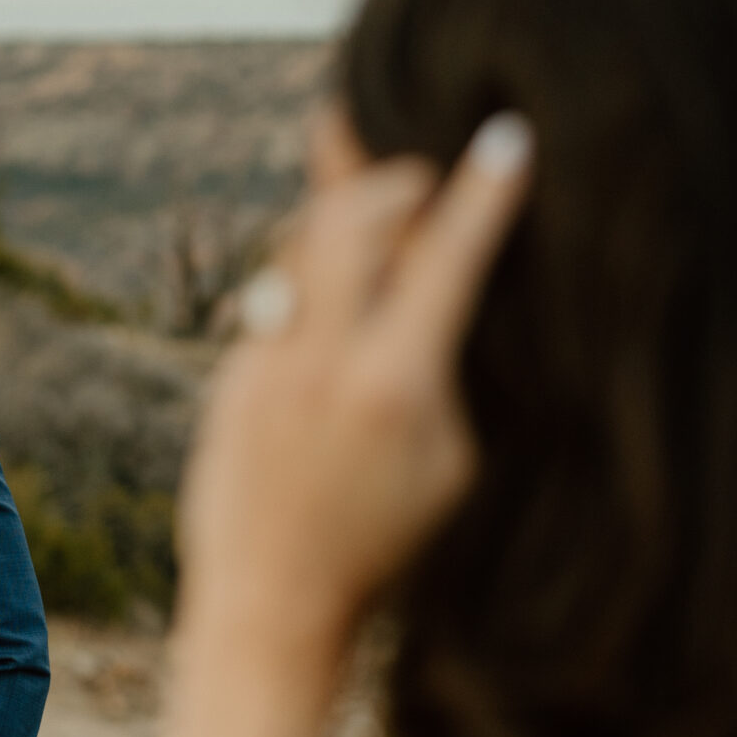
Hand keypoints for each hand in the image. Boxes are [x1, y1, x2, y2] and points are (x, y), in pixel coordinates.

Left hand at [179, 113, 532, 667]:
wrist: (271, 598)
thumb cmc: (382, 541)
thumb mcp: (447, 464)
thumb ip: (441, 371)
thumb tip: (432, 294)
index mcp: (395, 384)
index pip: (446, 260)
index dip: (481, 192)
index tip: (505, 138)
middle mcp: (324, 362)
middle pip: (351, 221)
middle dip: (391, 184)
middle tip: (420, 182)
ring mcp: (268, 364)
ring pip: (301, 253)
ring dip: (341, 225)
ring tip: (375, 215)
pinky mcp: (231, 377)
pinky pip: (275, 303)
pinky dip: (309, 289)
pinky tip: (330, 303)